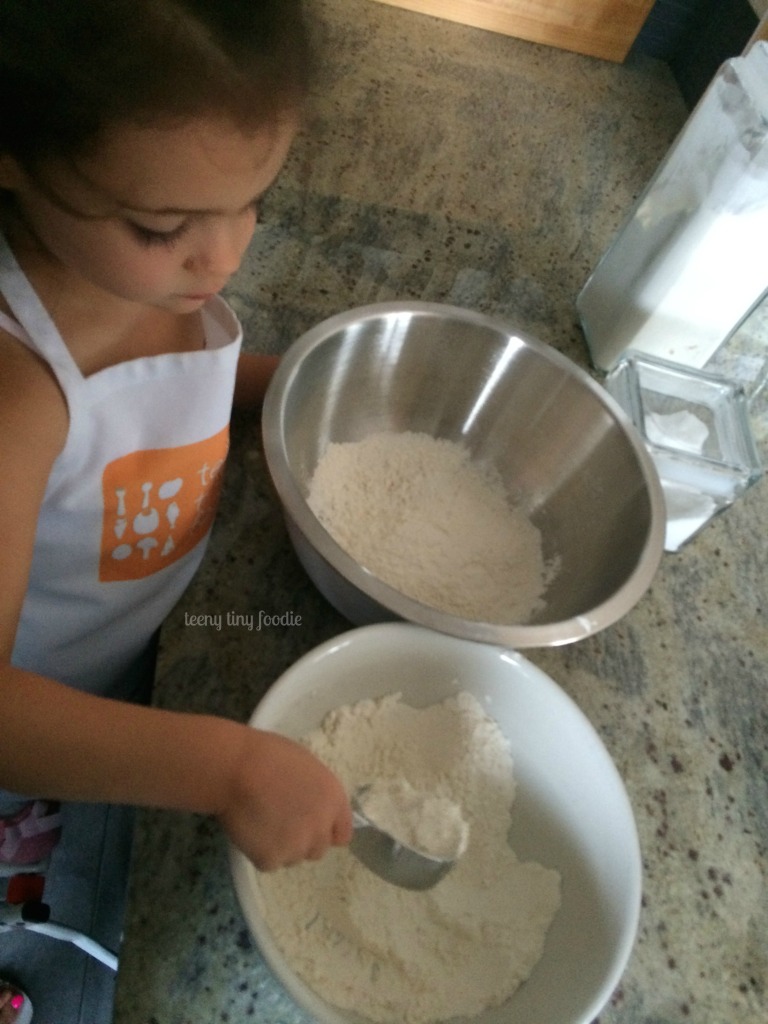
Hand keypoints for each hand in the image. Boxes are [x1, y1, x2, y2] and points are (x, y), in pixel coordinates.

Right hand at [217, 727, 352, 870]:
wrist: (237, 770)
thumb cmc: (270, 756)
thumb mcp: (307, 768)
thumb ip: (317, 794)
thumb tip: (312, 805)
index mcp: (334, 802)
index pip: (342, 834)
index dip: (327, 831)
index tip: (311, 825)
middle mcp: (320, 829)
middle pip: (318, 849)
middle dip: (303, 840)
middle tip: (282, 823)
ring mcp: (296, 848)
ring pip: (293, 858)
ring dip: (282, 847)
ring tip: (262, 823)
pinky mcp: (270, 860)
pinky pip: (268, 862)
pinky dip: (259, 851)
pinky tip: (250, 829)